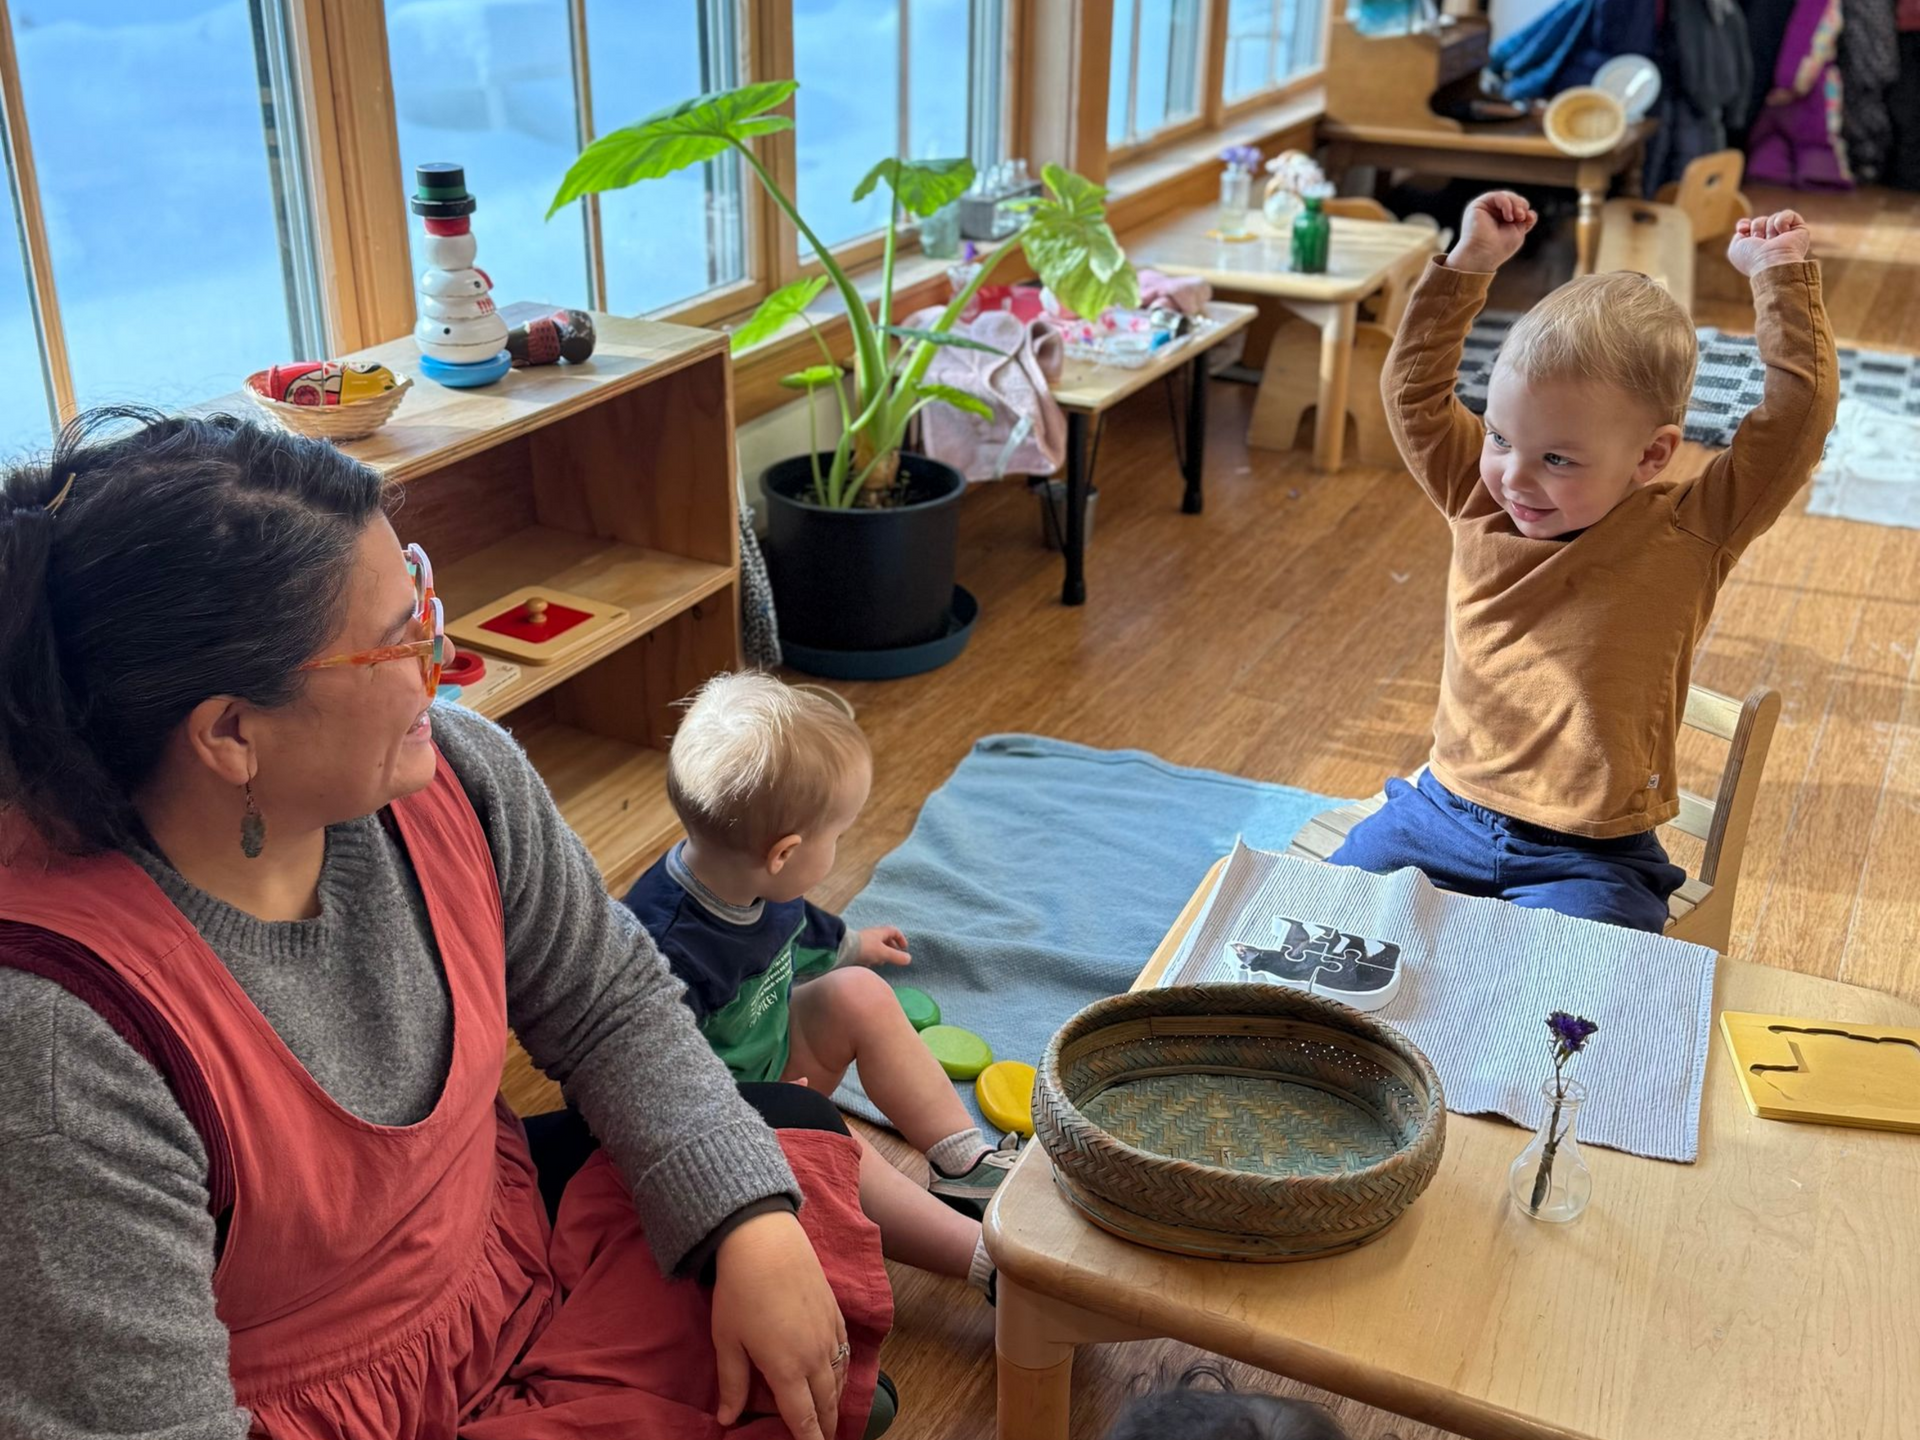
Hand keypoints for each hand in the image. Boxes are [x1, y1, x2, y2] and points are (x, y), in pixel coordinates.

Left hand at [712, 1210, 847, 1438]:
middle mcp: (814, 1356)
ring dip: (836, 1401)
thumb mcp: (728, 1340)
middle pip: (827, 1402)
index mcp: (787, 1369)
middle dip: (827, 1425)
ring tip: (832, 1416)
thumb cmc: (740, 1291)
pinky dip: (842, 1372)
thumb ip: (732, 1383)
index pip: (803, 1417)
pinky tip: (837, 1374)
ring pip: (839, 1378)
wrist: (766, 1241)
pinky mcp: (835, 1313)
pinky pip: (844, 1352)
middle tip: (824, 1439)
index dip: (810, 1439)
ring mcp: (828, 1333)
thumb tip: (728, 1420)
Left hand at [856, 925, 910, 965]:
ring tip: (881, 963)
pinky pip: (867, 952)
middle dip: (891, 948)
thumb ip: (896, 957)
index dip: (901, 939)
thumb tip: (909, 959)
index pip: (894, 931)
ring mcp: (863, 941)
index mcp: (880, 932)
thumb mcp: (883, 953)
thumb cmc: (865, 948)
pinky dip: (871, 958)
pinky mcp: (856, 948)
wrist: (843, 949)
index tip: (904, 948)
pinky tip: (869, 965)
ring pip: (876, 946)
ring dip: (881, 954)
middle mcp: (872, 935)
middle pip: (885, 939)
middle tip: (893, 957)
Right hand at [1447, 191, 1536, 272]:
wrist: (1484, 255)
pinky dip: (1507, 203)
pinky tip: (1508, 216)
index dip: (1525, 209)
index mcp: (1501, 219)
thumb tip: (1530, 211)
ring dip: (1516, 204)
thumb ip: (1524, 219)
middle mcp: (1491, 212)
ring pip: (1506, 196)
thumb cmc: (1500, 248)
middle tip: (1522, 217)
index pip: (1517, 206)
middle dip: (1521, 205)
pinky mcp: (1478, 205)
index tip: (1529, 220)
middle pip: (1512, 199)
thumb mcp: (1518, 231)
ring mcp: (1485, 208)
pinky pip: (1498, 196)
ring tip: (1518, 216)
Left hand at [1727, 210, 1811, 275]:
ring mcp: (1786, 236)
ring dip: (1769, 229)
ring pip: (1773, 217)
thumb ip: (1738, 236)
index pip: (1750, 227)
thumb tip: (1746, 226)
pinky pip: (1788, 214)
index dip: (1745, 225)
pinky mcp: (1799, 229)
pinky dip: (1782, 221)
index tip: (1743, 229)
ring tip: (1772, 241)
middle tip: (1760, 242)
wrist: (1771, 262)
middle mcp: (1772, 242)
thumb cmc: (1752, 257)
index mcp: (1758, 247)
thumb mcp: (1735, 248)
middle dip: (1757, 228)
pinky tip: (1783, 233)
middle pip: (1760, 221)